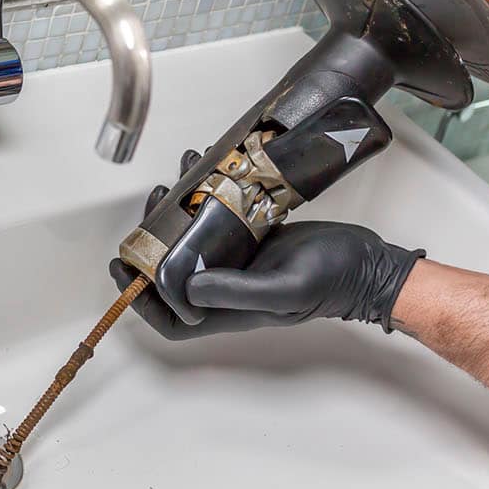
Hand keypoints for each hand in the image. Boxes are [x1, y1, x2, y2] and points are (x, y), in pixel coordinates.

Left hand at [113, 206, 424, 341]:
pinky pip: (217, 220)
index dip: (139, 299)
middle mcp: (226, 288)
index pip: (170, 318)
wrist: (366, 262)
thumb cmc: (331, 281)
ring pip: (192, 242)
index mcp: (227, 310)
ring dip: (177, 213)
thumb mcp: (283, 288)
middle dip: (154, 243)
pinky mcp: (253, 238)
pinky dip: (206, 197)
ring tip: (175, 181)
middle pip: (173, 274)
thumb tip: (187, 285)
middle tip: (153, 207)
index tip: (122, 267)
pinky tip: (205, 170)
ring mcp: (239, 262)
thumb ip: (235, 291)